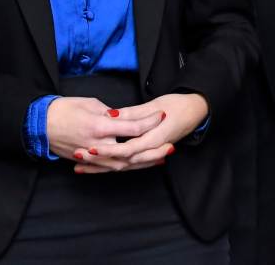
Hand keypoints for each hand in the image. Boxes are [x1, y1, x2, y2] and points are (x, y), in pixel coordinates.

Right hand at [45, 96, 161, 162]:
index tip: (161, 115)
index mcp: (100, 126)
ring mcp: (92, 155)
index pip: (133, 127)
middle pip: (132, 149)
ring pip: (123, 163)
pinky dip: (124, 168)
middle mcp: (98, 144)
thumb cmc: (64, 109)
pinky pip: (108, 168)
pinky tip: (136, 166)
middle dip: (153, 148)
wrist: (40, 124)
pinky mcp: (87, 161)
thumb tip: (123, 118)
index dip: (150, 122)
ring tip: (160, 159)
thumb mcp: (91, 103)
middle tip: (171, 146)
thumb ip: (110, 113)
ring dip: (143, 162)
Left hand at [70, 93, 209, 172]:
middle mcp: (152, 149)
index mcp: (155, 137)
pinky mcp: (148, 153)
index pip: (128, 149)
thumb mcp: (156, 105)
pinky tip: (96, 166)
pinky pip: (128, 164)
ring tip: (80, 166)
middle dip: (99, 161)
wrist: (196, 111)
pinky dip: (111, 166)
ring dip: (101, 167)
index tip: (91, 147)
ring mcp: (151, 153)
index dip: (109, 149)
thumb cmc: (178, 105)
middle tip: (78, 156)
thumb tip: (112, 115)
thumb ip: (134, 114)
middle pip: (122, 162)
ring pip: (123, 166)